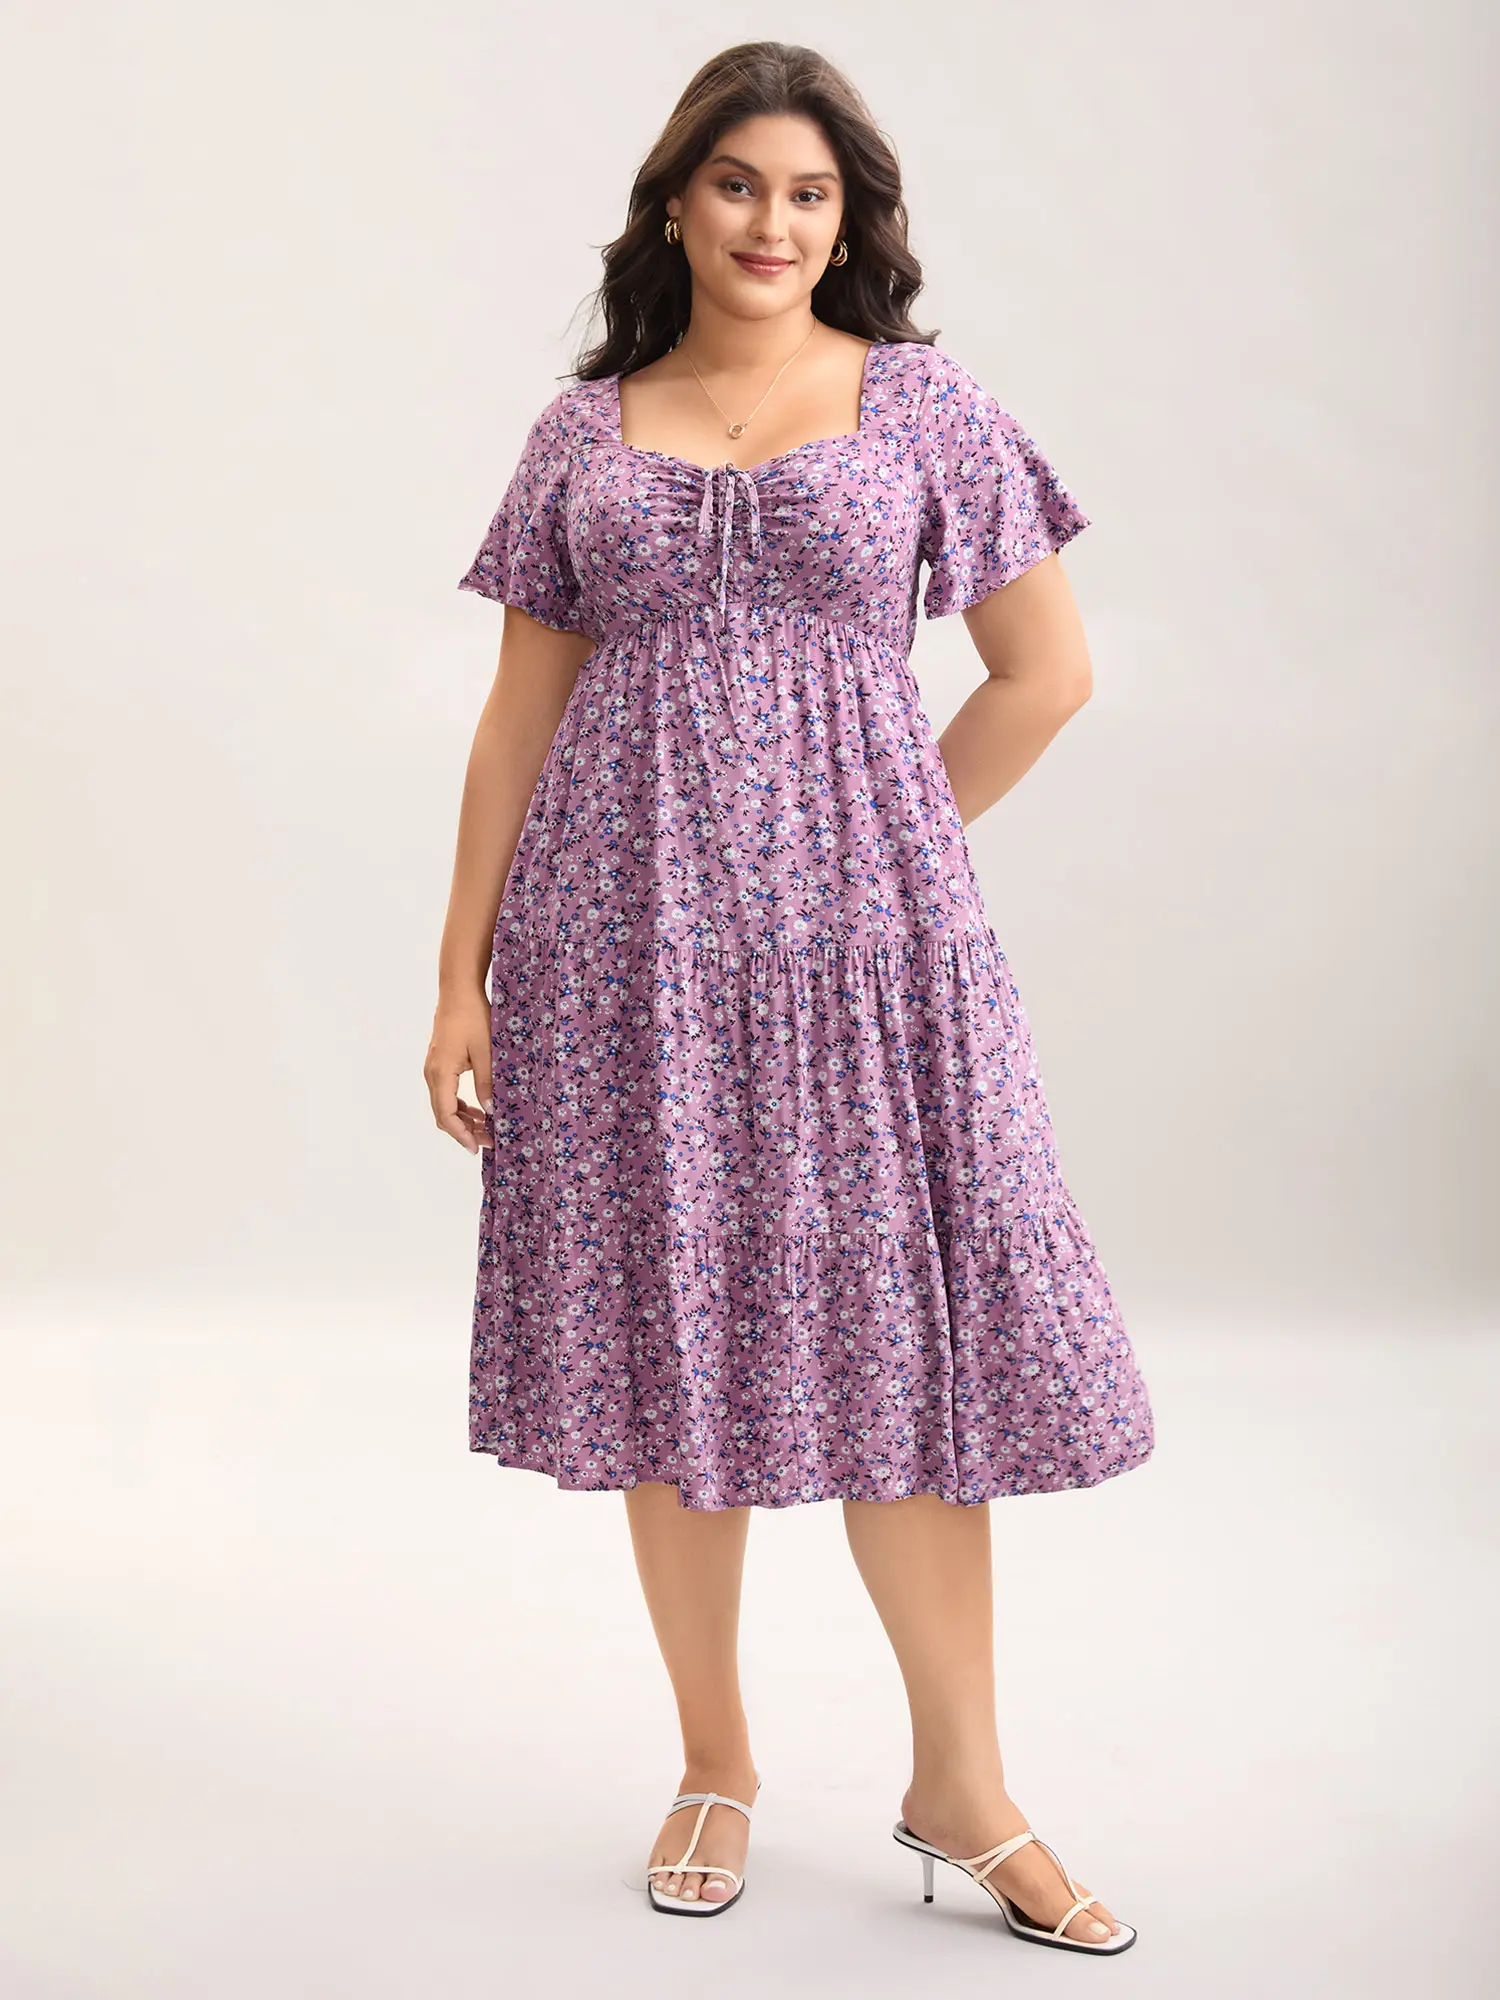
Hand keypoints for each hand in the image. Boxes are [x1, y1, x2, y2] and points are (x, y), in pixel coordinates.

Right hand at [425, 986, 492, 1153]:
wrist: (458, 991)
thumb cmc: (473, 1017)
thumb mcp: (486, 1051)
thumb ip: (486, 1083)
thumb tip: (490, 1112)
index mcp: (440, 1073)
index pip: (446, 1115)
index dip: (461, 1135)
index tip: (477, 1148)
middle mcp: (432, 1074)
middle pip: (442, 1114)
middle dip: (464, 1131)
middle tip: (488, 1141)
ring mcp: (433, 1069)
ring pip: (444, 1105)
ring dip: (463, 1119)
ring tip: (486, 1128)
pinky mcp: (439, 1064)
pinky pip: (446, 1092)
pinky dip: (459, 1105)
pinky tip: (477, 1109)